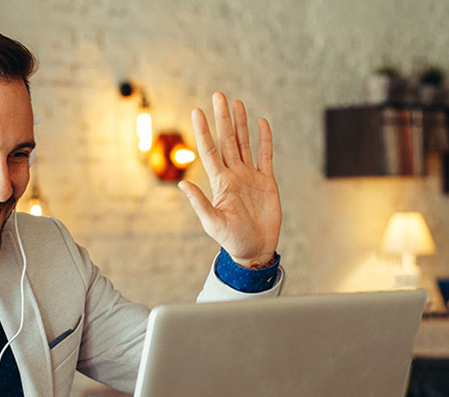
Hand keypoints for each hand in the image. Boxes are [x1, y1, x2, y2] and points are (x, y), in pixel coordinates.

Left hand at [179, 92, 281, 267]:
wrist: (255, 250)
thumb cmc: (232, 240)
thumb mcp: (213, 223)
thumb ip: (200, 203)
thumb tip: (182, 184)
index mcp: (220, 183)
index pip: (210, 151)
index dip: (203, 131)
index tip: (197, 111)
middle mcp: (234, 175)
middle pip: (227, 140)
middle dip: (222, 118)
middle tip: (218, 95)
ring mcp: (250, 176)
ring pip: (244, 143)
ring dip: (240, 123)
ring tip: (236, 103)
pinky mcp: (266, 181)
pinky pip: (265, 156)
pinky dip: (264, 139)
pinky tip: (262, 123)